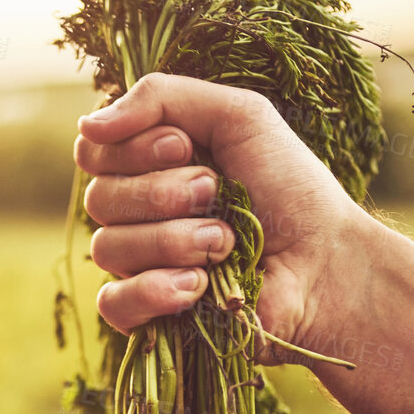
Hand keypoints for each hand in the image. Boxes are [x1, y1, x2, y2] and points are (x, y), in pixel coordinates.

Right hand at [74, 72, 371, 361]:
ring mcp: (142, 267)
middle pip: (97, 199)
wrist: (327, 263)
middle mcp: (139, 215)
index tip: (185, 147)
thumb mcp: (238, 115)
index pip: (93, 151)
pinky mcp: (153, 316)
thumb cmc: (291, 188)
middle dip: (162, 193)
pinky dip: (153, 291)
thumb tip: (86, 125)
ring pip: (107, 248)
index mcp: (150, 166)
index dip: (130, 148)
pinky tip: (198, 287)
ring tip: (226, 244)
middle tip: (215, 193)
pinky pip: (113, 304)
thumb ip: (162, 98)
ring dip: (174, 240)